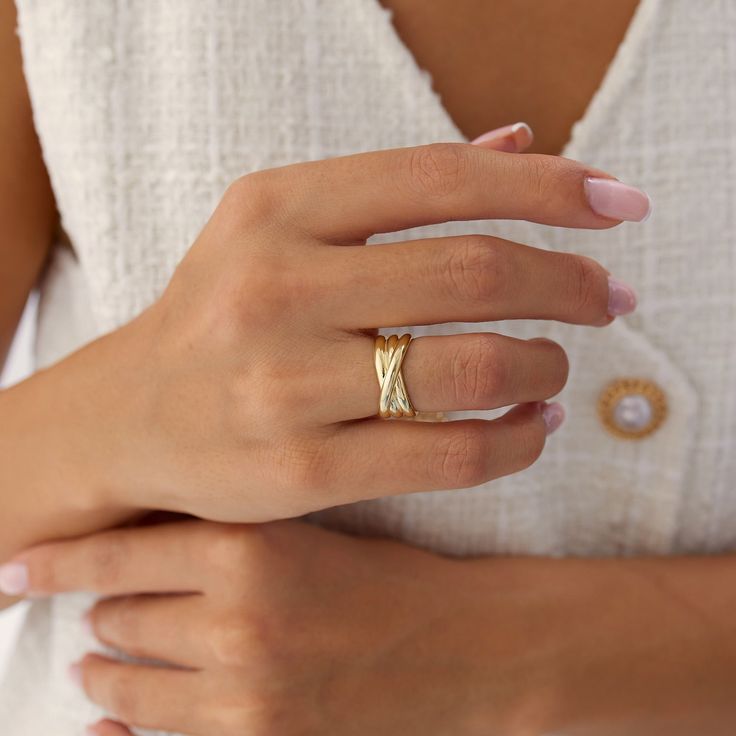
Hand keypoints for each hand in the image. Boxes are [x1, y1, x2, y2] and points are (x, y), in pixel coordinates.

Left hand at [5, 519, 561, 735]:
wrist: (466, 647)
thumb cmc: (391, 577)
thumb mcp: (307, 532)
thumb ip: (221, 537)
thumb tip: (130, 560)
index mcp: (252, 548)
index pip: (117, 552)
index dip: (55, 557)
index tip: (11, 562)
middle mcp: (238, 621)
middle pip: (114, 617)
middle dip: (108, 607)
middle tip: (113, 600)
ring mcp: (244, 696)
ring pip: (124, 682)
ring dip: (114, 665)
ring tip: (113, 653)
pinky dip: (128, 723)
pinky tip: (116, 716)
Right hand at [64, 138, 644, 522]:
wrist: (131, 419)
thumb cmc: (221, 319)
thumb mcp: (282, 232)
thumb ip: (396, 188)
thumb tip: (520, 143)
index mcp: (275, 208)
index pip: (443, 178)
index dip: (552, 188)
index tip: (620, 206)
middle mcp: (275, 285)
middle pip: (475, 271)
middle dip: (569, 284)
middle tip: (608, 298)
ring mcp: (283, 382)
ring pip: (472, 367)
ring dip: (546, 364)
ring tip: (558, 366)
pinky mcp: (300, 469)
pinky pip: (449, 455)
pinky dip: (518, 440)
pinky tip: (534, 424)